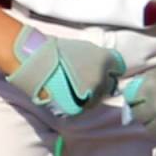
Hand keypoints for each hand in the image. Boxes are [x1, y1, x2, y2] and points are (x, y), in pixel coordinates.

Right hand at [7, 25, 124, 116]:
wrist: (37, 61)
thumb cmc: (57, 51)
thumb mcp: (83, 47)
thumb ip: (97, 58)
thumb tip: (103, 68)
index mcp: (106, 59)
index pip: (118, 68)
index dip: (110, 70)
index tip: (103, 71)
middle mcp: (103, 76)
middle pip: (108, 86)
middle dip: (99, 85)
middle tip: (83, 81)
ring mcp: (92, 92)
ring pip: (96, 99)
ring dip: (88, 96)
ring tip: (72, 88)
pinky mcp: (80, 106)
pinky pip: (83, 108)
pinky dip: (77, 104)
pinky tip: (66, 96)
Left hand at [123, 46, 155, 143]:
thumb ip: (140, 84)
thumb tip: (128, 95)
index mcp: (149, 87)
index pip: (131, 100)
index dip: (136, 99)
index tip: (142, 98)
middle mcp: (155, 105)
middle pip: (138, 116)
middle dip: (143, 111)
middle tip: (151, 107)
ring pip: (149, 129)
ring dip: (152, 123)